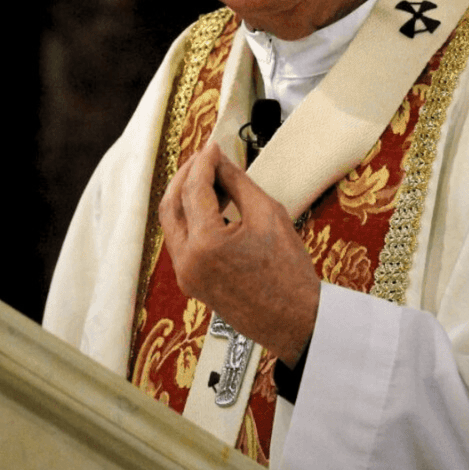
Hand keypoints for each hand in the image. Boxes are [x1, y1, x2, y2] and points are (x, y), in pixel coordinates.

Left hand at [159, 141, 319, 365]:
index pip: (194, 189)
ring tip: (211, 180)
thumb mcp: (269, 216)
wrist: (296, 321)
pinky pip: (182, 243)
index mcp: (205, 244)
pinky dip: (191, 220)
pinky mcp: (192, 283)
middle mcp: (187, 261)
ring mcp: (187, 275)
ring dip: (186, 198)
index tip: (213, 147)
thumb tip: (221, 164)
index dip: (204, 162)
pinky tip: (212, 207)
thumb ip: (239, 184)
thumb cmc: (290, 276)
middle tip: (204, 159)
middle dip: (185, 176)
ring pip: (172, 225)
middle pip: (171, 205)